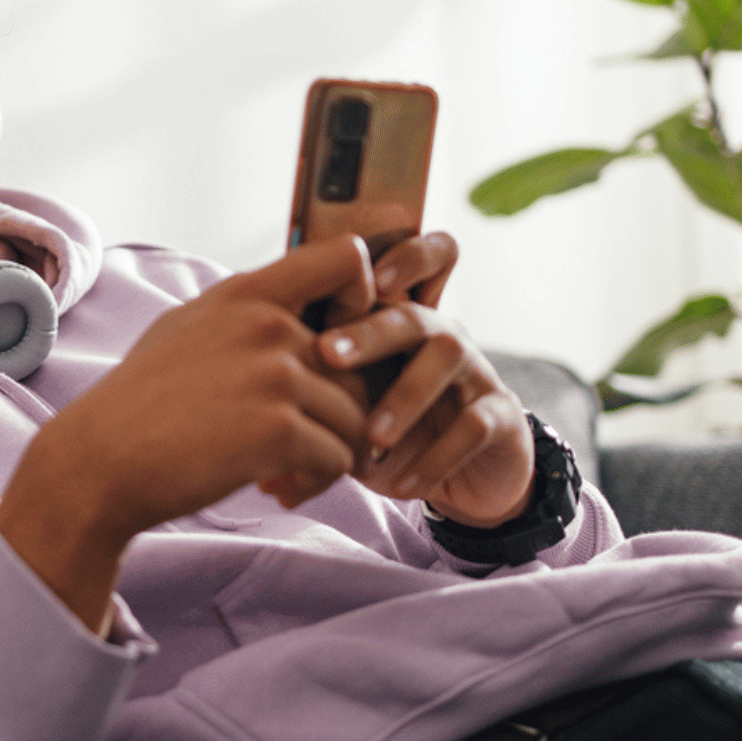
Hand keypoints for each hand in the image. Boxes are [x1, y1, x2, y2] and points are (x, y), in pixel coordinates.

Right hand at [0, 235, 375, 631]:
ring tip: (285, 475)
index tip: (338, 350)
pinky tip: (278, 491)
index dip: (364, 301)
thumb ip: (245, 313)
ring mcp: (276, 375)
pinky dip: (316, 483)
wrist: (98, 463)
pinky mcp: (279, 429)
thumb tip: (292, 308)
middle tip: (299, 448)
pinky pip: (338, 460)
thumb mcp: (186, 328)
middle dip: (337, 415)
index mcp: (248, 294)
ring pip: (354, 419)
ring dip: (328, 456)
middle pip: (360, 367)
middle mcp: (268, 324)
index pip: (348, 258)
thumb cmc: (139, 404)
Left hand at [322, 237, 534, 528]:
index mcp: (403, 322)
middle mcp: (443, 335)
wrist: (465, 476)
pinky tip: (401, 482)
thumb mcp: (354, 407)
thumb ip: (315, 397)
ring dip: (405, 396)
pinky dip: (435, 456)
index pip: (415, 262)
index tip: (354, 279)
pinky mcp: (501, 416)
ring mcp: (476, 373)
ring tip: (372, 436)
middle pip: (416, 313)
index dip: (397, 257)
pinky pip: (474, 424)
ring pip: (449, 356)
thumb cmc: (395, 429)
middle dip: (371, 331)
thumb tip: (239, 417)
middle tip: (328, 355)